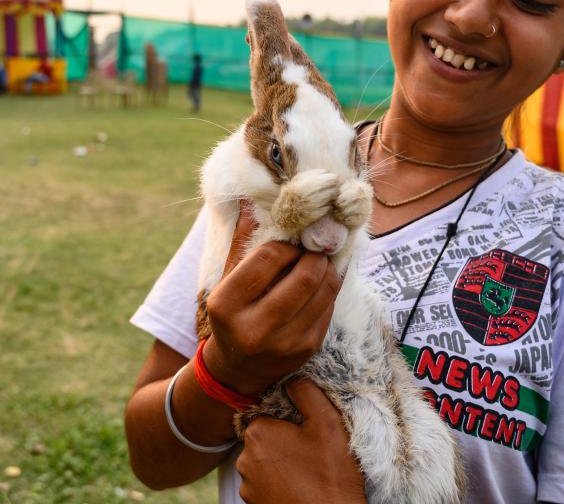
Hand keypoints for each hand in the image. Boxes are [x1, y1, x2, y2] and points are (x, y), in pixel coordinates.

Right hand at [203, 200, 341, 395]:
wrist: (236, 370)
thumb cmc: (231, 313)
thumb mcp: (226, 279)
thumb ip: (242, 240)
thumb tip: (251, 197)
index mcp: (226, 304)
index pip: (270, 257)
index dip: (288, 242)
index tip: (293, 238)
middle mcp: (254, 328)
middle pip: (304, 276)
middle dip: (316, 254)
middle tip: (316, 245)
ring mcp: (284, 343)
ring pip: (324, 290)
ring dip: (328, 268)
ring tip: (321, 259)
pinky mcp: (307, 350)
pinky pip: (330, 307)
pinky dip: (331, 288)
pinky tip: (323, 280)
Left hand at [236, 378, 365, 503]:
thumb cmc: (330, 475)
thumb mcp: (327, 421)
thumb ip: (306, 392)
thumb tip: (293, 378)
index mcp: (258, 433)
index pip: (268, 411)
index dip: (290, 416)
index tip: (308, 426)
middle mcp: (245, 459)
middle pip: (266, 435)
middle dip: (285, 438)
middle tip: (312, 446)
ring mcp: (248, 486)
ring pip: (266, 460)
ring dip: (283, 460)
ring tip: (309, 467)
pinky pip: (266, 482)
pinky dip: (281, 481)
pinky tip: (302, 483)